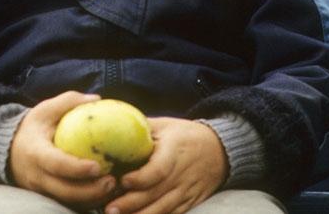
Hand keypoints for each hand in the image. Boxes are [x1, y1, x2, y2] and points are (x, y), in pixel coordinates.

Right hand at [9, 91, 115, 207]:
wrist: (8, 150)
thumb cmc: (32, 127)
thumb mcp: (44, 110)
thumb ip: (68, 102)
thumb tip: (97, 99)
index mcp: (36, 153)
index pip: (57, 165)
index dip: (77, 169)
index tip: (98, 166)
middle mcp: (37, 176)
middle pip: (66, 192)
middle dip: (92, 191)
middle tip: (113, 180)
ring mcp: (41, 191)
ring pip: (69, 202)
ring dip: (94, 199)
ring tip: (114, 187)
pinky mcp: (47, 198)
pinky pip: (69, 205)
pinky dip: (88, 202)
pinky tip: (105, 193)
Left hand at [104, 117, 227, 213]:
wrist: (219, 150)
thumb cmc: (184, 135)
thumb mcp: (164, 125)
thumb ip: (141, 127)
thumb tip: (111, 123)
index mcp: (174, 151)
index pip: (159, 169)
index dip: (140, 178)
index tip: (122, 181)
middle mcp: (181, 174)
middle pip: (156, 193)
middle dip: (131, 203)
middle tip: (109, 208)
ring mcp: (186, 191)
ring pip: (163, 208)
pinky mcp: (189, 202)